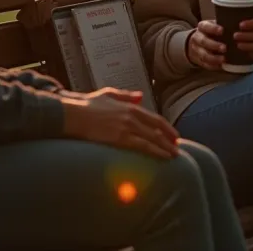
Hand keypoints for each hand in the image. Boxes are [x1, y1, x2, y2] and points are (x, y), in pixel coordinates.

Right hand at [62, 88, 179, 159]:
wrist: (74, 114)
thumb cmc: (88, 105)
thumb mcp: (109, 94)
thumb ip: (126, 96)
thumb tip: (140, 96)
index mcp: (130, 106)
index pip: (155, 118)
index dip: (167, 128)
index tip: (174, 136)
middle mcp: (131, 116)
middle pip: (157, 129)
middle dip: (169, 140)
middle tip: (178, 148)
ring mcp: (126, 127)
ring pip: (152, 139)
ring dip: (165, 147)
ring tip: (174, 155)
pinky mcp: (120, 138)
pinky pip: (142, 146)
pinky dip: (155, 151)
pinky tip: (162, 157)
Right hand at [186, 21, 225, 69]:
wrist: (198, 42)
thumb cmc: (212, 32)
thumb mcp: (215, 26)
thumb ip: (223, 26)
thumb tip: (238, 29)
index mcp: (202, 27)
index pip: (206, 26)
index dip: (213, 28)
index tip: (222, 30)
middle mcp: (197, 38)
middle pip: (203, 41)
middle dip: (214, 45)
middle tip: (225, 48)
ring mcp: (196, 50)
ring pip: (203, 55)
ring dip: (214, 58)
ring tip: (224, 59)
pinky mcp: (198, 60)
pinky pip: (205, 64)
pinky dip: (213, 66)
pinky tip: (221, 66)